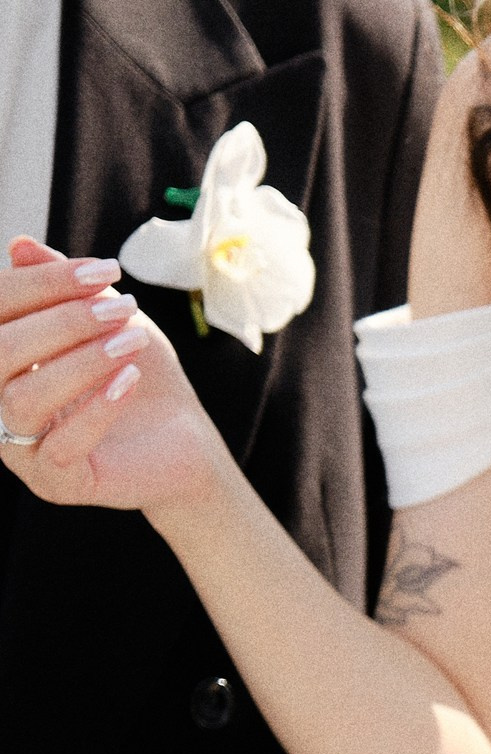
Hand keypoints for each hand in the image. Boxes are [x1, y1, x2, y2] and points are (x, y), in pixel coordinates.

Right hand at [0, 240, 232, 516]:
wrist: (184, 441)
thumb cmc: (138, 375)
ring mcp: (18, 448)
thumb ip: (64, 288)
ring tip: (131, 343)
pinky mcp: (55, 483)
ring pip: (21, 398)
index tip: (104, 269)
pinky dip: (96, 408)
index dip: (41, 283)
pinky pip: (58, 447)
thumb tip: (21, 244)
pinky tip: (129, 381)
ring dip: (80, 362)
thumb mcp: (108, 322)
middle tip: (122, 309)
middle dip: (63, 321)